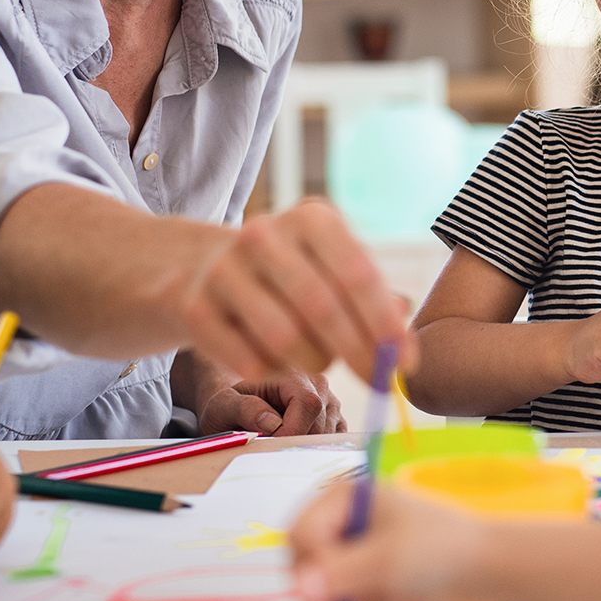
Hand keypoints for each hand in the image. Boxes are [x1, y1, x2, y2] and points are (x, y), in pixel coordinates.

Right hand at [179, 198, 414, 382]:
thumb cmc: (289, 276)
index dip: (385, 324)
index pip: (358, 274)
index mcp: (310, 218)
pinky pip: (248, 359)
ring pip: (286, 338)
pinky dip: (273, 371)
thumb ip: (372, 297)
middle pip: (323, 308)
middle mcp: (264, 233)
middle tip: (379, 383)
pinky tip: (275, 360)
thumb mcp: (333, 269)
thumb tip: (403, 329)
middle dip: (359, 353)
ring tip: (316, 357)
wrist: (202, 269)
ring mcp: (224, 267)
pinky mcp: (194, 306)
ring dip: (313, 361)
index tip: (406, 363)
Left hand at [200, 372, 344, 436]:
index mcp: (293, 377)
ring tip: (276, 446)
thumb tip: (273, 424)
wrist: (235, 409)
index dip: (292, 431)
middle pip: (320, 424)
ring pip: (329, 436)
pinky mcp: (335, 421)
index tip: (267, 445)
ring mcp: (330, 404)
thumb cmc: (228, 407)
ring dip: (303, 449)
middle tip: (267, 450)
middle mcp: (318, 386)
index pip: (308, 404)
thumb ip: (245, 410)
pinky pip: (334, 442)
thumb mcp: (223, 406)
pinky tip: (292, 448)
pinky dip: (314, 451)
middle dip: (294, 444)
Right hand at [289, 480, 487, 600]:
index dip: (310, 566)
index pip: (302, 534)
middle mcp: (342, 522)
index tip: (330, 593)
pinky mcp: (360, 580)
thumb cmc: (439, 550)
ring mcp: (350, 553)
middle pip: (305, 567)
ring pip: (319, 594)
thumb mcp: (385, 560)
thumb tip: (300, 587)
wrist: (481, 570)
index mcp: (345, 498)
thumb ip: (340, 573)